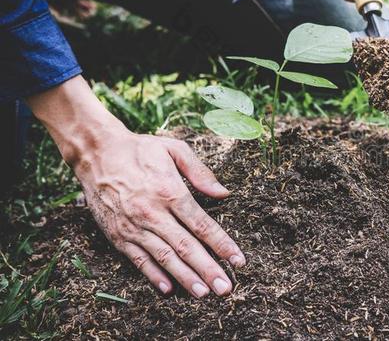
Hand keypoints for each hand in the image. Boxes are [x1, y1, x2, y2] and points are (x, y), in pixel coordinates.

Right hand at [27, 76, 244, 297]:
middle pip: (186, 247)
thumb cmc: (140, 149)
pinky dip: (153, 275)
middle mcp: (153, 213)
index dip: (222, 245)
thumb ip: (200, 172)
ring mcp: (134, 227)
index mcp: (170, 192)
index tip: (238, 260)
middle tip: (226, 288)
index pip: (202, 225)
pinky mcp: (118, 235)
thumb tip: (223, 193)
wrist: (96, 153)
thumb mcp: (174, 149)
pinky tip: (168, 289)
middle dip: (208, 270)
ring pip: (164, 258)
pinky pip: (138, 259)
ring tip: (204, 293)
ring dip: (185, 277)